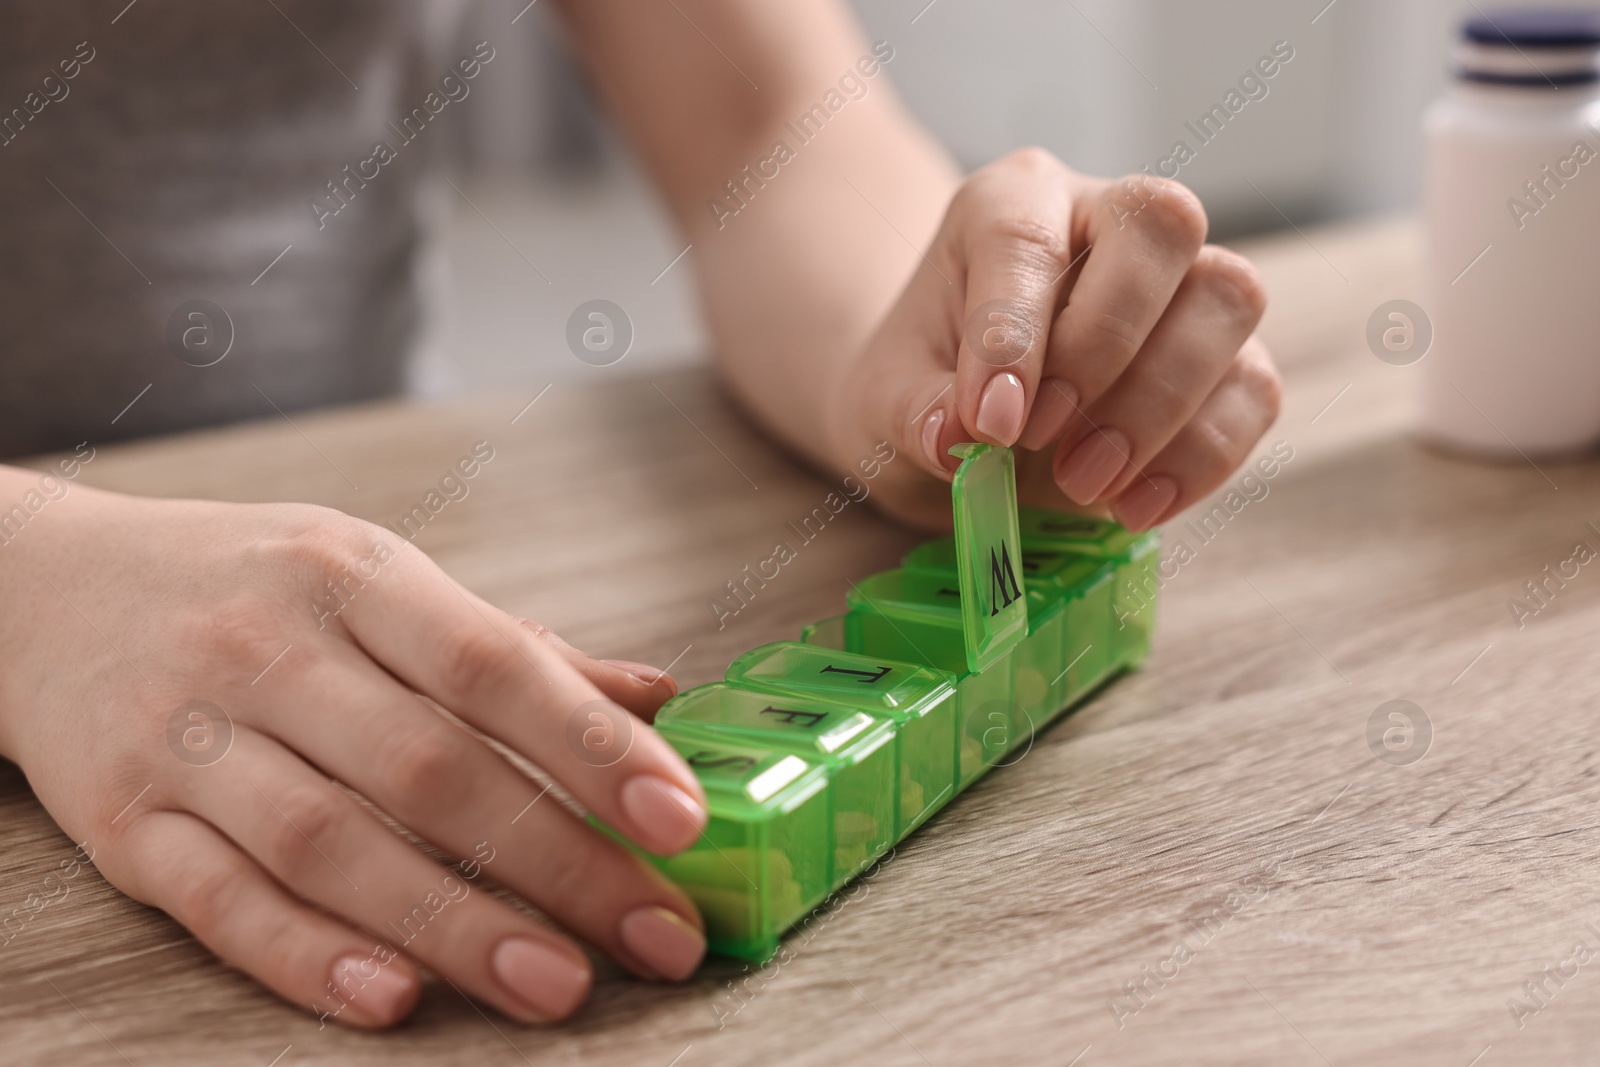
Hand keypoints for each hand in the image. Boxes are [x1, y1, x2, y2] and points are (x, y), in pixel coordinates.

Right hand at [0, 475, 709, 1027]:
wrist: (46, 589)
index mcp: (353, 575)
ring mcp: (188, 739)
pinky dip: (307, 955)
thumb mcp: (377, 577)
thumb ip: (515, 648)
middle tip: (657, 933)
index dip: (591, 744)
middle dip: (557, 861)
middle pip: (429, 769)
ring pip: (332, 844)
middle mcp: (270, 650)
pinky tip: (393, 998)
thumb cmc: (250, 584)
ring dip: (455, 924)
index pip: (490, 663)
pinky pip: (219, 901)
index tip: (680, 816)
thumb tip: (658, 698)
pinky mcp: (124, 825)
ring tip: (561, 984)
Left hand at [825, 148, 1280, 529]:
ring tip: (1082, 484)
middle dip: (1108, 345)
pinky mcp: (1227, 357)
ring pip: (1228, 297)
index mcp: (1014, 202)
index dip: (1014, 333)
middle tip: (1044, 441)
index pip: (1026, 235)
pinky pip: (1255, 389)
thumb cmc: (925, 388)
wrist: (965, 423)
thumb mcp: (885, 402)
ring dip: (1162, 405)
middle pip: (1163, 226)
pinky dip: (1203, 458)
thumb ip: (911, 410)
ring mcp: (1183, 282)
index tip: (989, 426)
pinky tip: (1132, 507)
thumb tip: (954, 438)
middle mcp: (1111, 218)